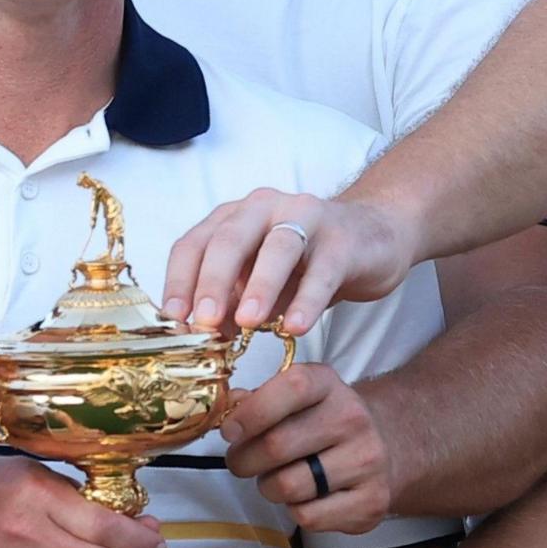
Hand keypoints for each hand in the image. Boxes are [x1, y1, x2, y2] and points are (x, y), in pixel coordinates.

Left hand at [160, 189, 415, 337]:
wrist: (372, 238)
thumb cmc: (305, 263)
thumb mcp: (260, 284)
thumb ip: (231, 305)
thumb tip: (200, 338)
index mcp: (233, 218)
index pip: (194, 244)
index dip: (179, 280)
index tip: (173, 319)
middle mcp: (264, 209)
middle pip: (229, 240)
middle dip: (212, 281)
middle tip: (203, 321)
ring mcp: (306, 218)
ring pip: (277, 248)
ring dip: (259, 287)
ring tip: (248, 323)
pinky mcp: (343, 240)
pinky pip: (322, 270)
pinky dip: (307, 299)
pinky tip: (296, 327)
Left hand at [215, 362, 391, 535]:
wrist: (384, 447)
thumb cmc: (322, 422)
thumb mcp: (295, 399)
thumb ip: (259, 400)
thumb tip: (231, 407)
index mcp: (329, 385)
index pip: (292, 388)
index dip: (251, 412)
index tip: (229, 432)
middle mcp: (354, 418)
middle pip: (277, 445)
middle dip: (244, 460)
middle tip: (240, 462)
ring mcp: (367, 461)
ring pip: (288, 486)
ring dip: (268, 488)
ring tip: (275, 479)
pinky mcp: (371, 501)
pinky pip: (308, 516)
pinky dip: (294, 511)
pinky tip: (304, 497)